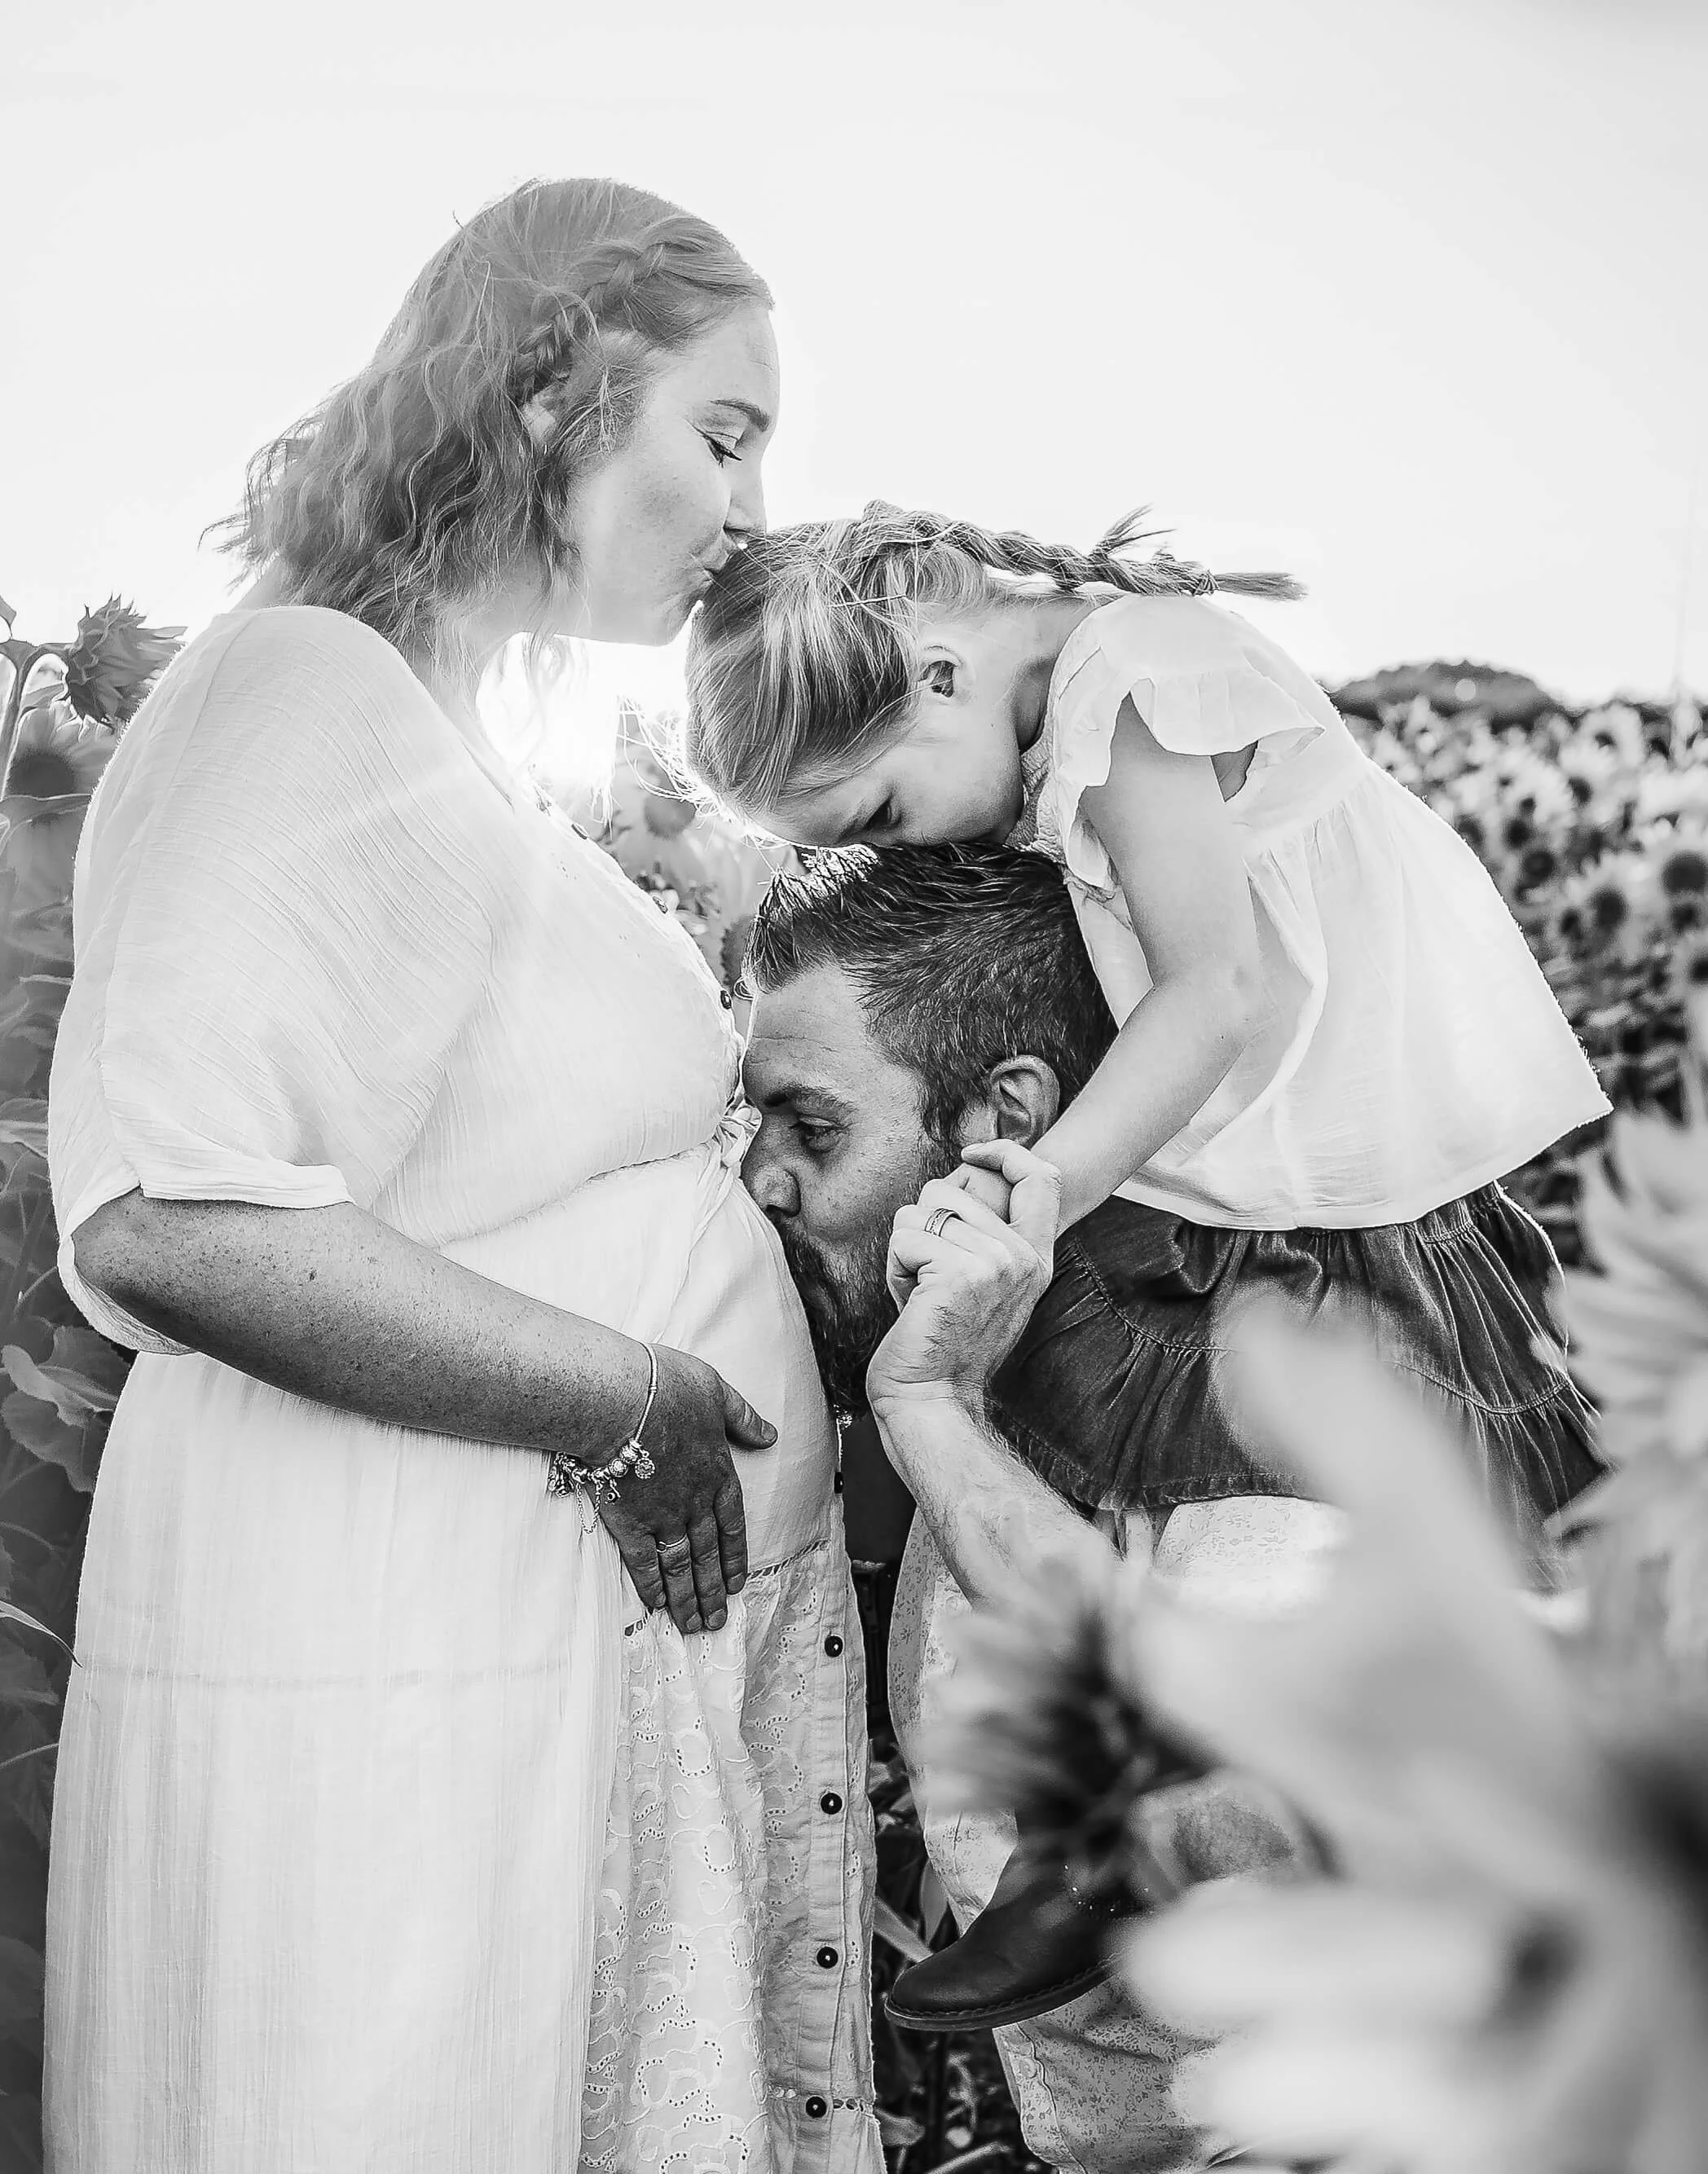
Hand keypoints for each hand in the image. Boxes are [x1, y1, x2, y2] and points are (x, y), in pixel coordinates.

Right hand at [595, 1343, 775, 1635]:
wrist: (619, 1397)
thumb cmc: (668, 1386)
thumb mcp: (717, 1391)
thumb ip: (743, 1417)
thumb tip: (770, 1434)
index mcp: (718, 1472)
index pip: (732, 1524)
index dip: (734, 1556)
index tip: (735, 1583)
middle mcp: (695, 1502)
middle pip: (707, 1554)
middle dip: (712, 1590)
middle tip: (717, 1621)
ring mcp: (662, 1515)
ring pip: (680, 1566)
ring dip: (688, 1598)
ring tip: (694, 1626)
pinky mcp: (628, 1521)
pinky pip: (643, 1561)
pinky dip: (651, 1584)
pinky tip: (657, 1603)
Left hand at [868, 1141, 1060, 1417]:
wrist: (932, 1399)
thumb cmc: (941, 1341)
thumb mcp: (982, 1283)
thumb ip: (984, 1236)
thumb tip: (965, 1173)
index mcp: (1035, 1258)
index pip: (1040, 1178)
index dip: (1005, 1152)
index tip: (972, 1154)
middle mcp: (1023, 1257)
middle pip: (949, 1189)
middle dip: (922, 1227)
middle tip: (930, 1281)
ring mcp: (996, 1263)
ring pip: (920, 1212)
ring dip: (906, 1250)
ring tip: (922, 1293)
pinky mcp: (958, 1273)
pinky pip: (904, 1238)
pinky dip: (894, 1268)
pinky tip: (911, 1303)